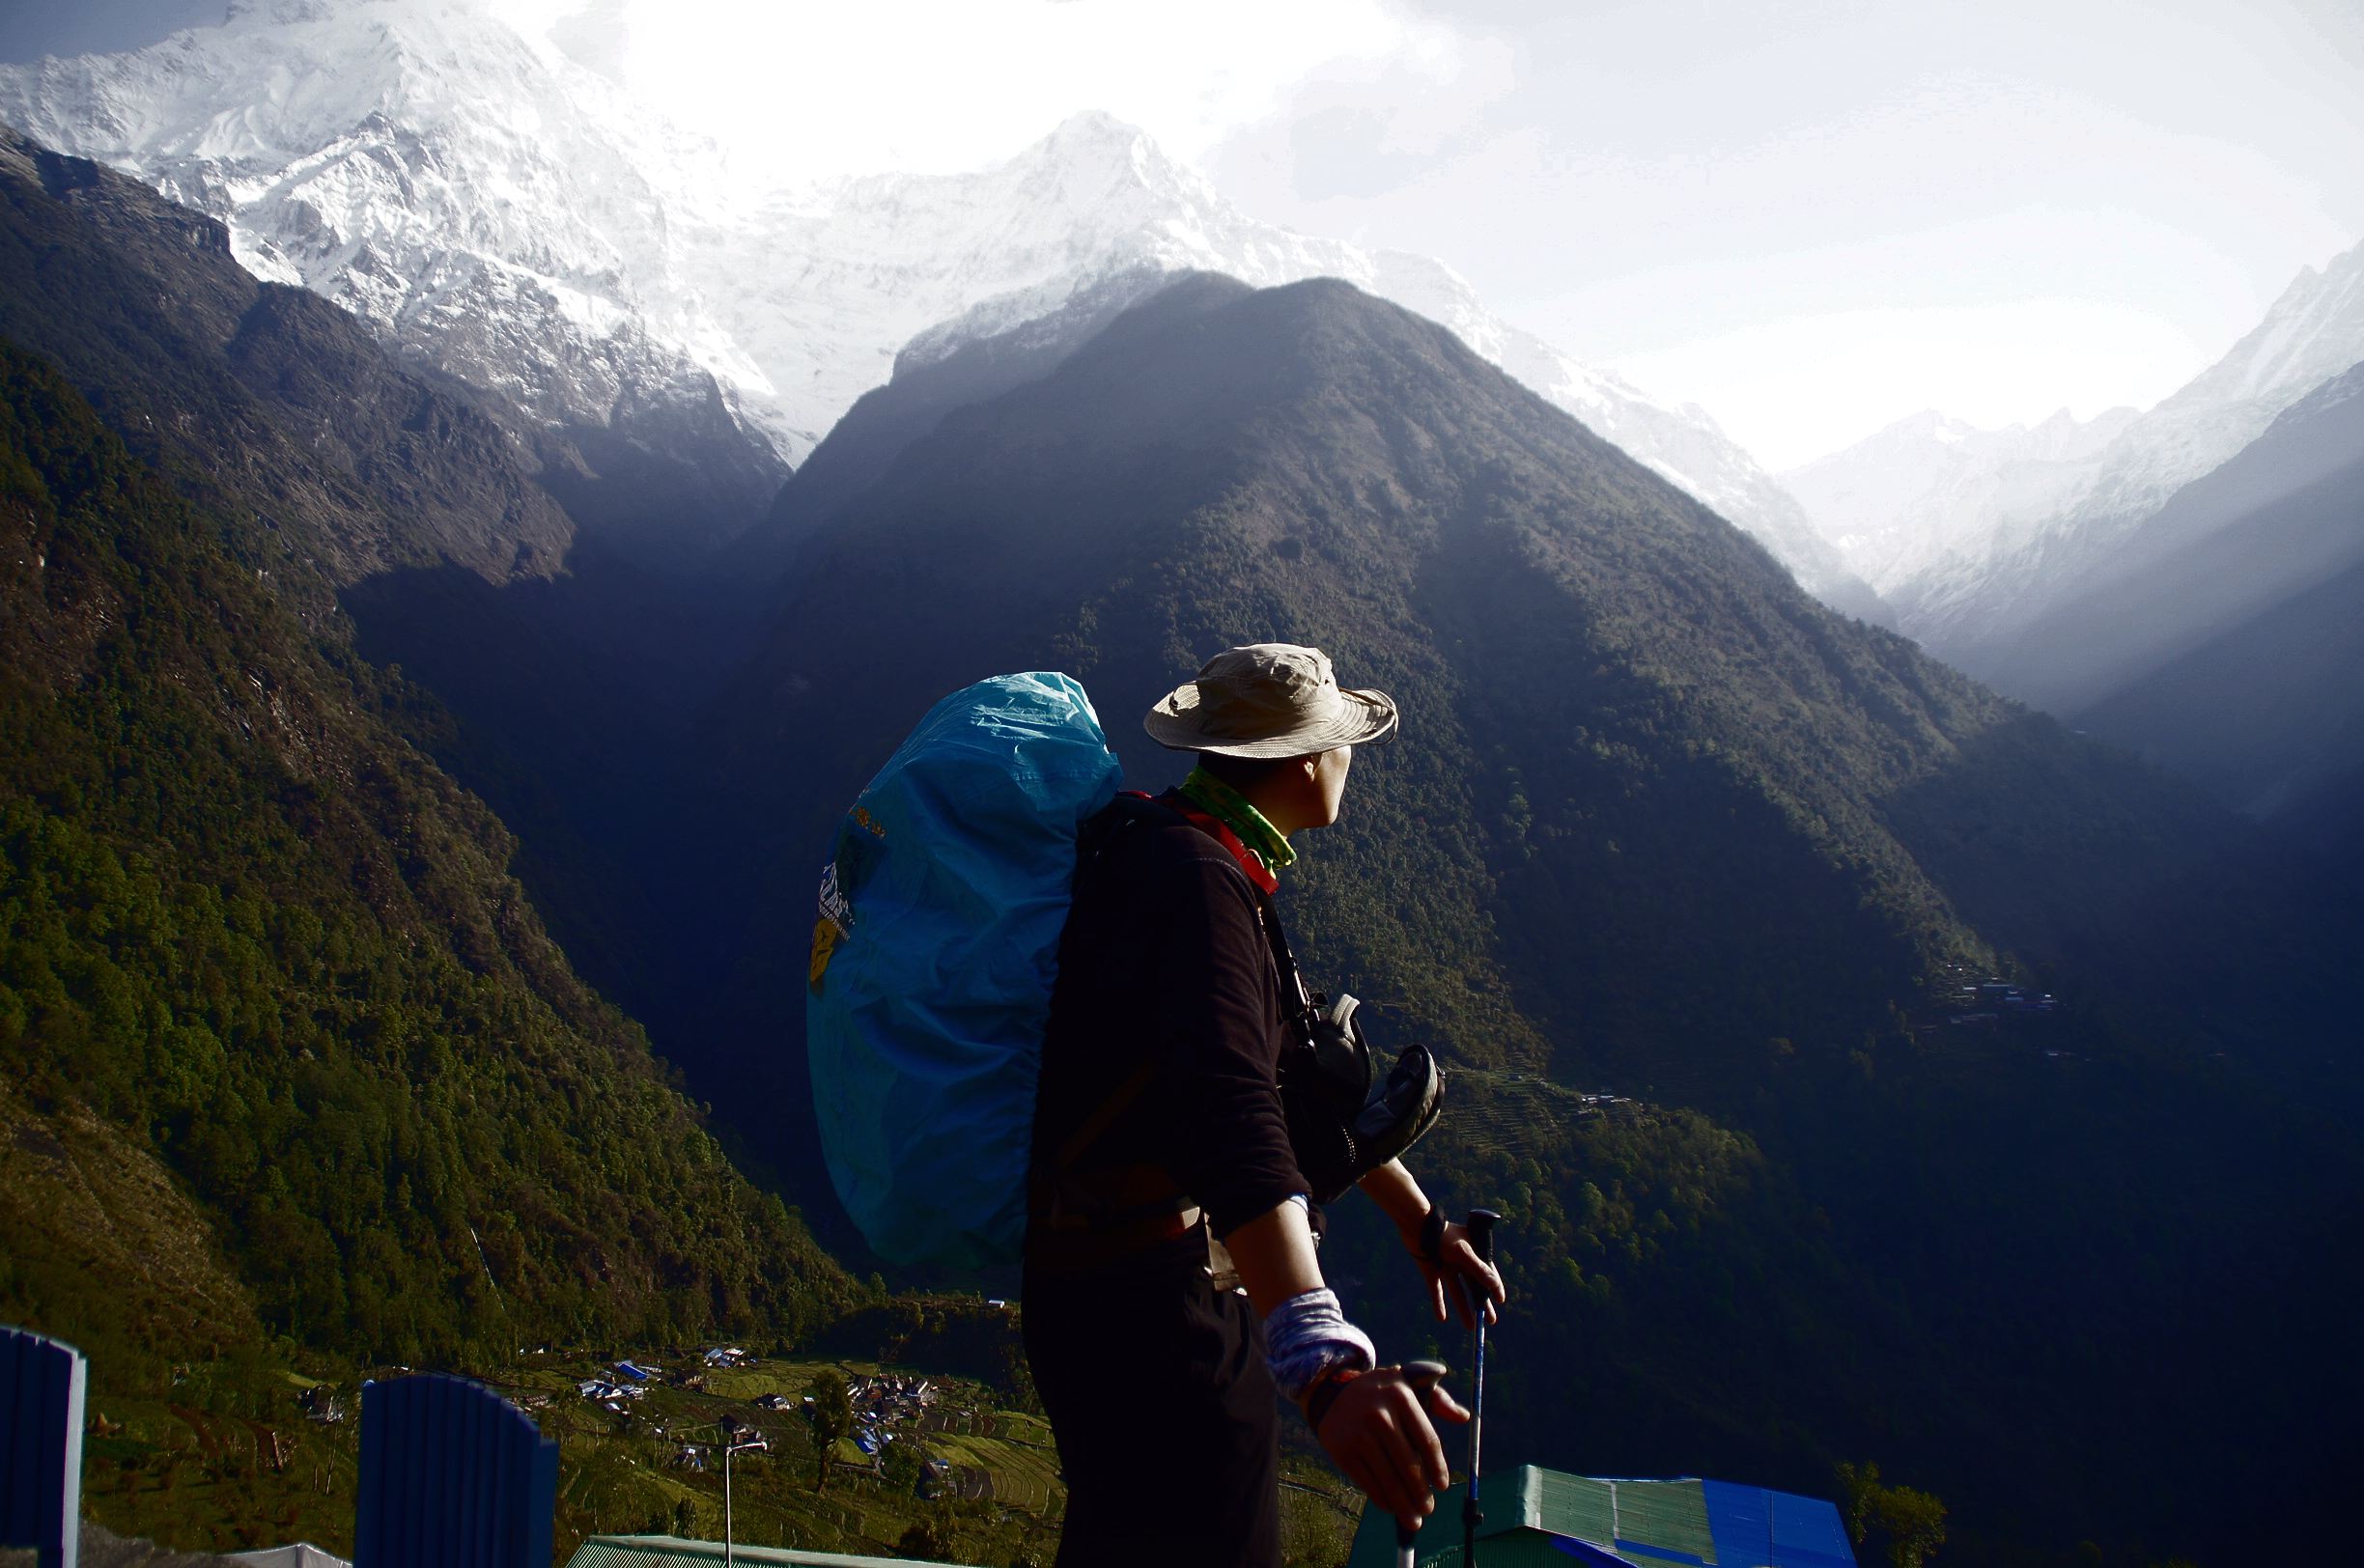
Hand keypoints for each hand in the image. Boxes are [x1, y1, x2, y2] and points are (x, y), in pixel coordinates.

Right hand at [1313, 1366, 1468, 1530]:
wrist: (1332, 1392)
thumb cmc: (1381, 1393)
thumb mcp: (1408, 1384)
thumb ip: (1438, 1399)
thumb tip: (1463, 1417)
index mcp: (1401, 1397)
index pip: (1427, 1439)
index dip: (1437, 1467)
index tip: (1442, 1486)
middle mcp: (1380, 1416)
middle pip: (1408, 1464)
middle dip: (1421, 1493)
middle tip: (1428, 1509)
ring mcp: (1359, 1435)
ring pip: (1389, 1479)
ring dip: (1404, 1505)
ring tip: (1414, 1519)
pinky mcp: (1343, 1452)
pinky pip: (1368, 1483)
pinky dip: (1382, 1500)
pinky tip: (1392, 1507)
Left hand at [1402, 1211, 1506, 1329]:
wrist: (1416, 1225)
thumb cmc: (1443, 1235)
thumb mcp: (1463, 1252)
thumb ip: (1478, 1269)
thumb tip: (1494, 1286)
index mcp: (1472, 1252)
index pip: (1488, 1273)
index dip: (1494, 1287)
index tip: (1500, 1301)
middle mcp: (1460, 1261)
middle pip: (1473, 1287)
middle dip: (1481, 1305)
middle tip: (1490, 1321)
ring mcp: (1446, 1266)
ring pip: (1457, 1292)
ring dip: (1463, 1309)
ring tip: (1471, 1327)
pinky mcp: (1431, 1270)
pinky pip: (1437, 1290)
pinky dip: (1439, 1303)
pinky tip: (1441, 1318)